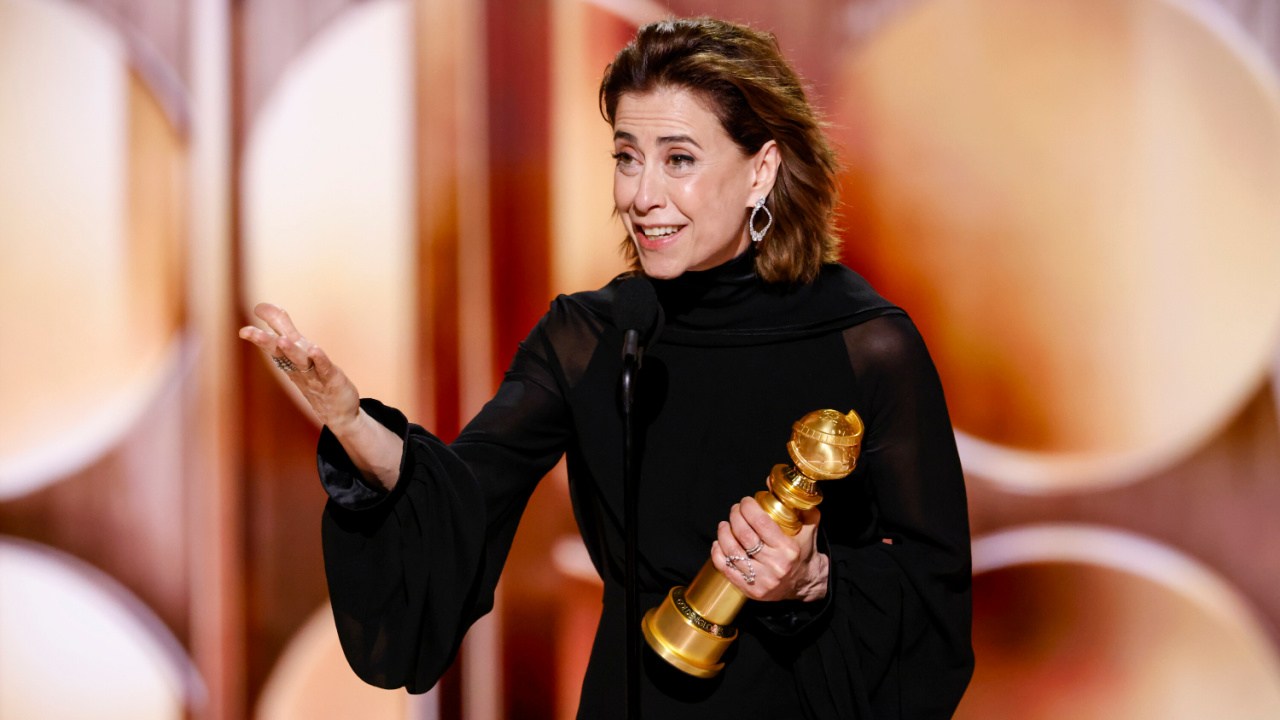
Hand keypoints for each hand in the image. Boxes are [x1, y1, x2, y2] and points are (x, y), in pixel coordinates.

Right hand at [238, 303, 359, 432]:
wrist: (338, 413)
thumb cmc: (315, 380)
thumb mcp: (298, 352)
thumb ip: (283, 328)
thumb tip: (262, 307)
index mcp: (288, 360)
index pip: (271, 345)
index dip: (259, 335)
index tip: (244, 326)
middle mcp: (298, 367)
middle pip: (279, 352)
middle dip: (265, 341)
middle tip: (247, 332)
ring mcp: (314, 374)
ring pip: (300, 361)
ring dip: (290, 351)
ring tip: (281, 340)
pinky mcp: (332, 379)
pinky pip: (324, 368)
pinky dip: (320, 359)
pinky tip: (315, 350)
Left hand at [710, 491, 826, 602]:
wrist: (806, 583)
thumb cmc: (805, 550)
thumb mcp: (809, 525)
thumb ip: (796, 503)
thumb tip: (770, 480)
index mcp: (788, 549)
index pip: (761, 523)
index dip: (748, 508)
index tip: (746, 501)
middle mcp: (775, 566)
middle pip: (744, 536)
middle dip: (735, 517)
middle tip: (734, 509)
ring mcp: (762, 580)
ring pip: (733, 552)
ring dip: (723, 534)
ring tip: (724, 524)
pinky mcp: (751, 591)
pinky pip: (727, 570)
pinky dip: (718, 554)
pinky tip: (718, 543)